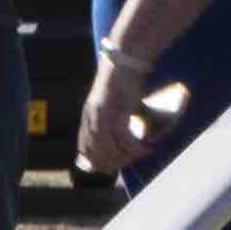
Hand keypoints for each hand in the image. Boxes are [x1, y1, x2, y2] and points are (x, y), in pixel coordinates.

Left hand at [78, 69, 158, 184]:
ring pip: (111, 148)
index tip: (111, 169)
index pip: (85, 149)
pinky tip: (145, 148)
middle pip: (98, 152)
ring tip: (142, 155)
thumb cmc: (123, 80)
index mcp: (88, 116)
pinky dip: (134, 147)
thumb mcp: (112, 103)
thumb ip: (113, 119)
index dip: (96, 163)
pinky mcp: (117, 111)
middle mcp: (92, 118)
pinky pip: (124, 138)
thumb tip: (123, 138)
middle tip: (131, 164)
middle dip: (115, 163)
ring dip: (127, 157)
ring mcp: (103, 115)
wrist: (125, 60)